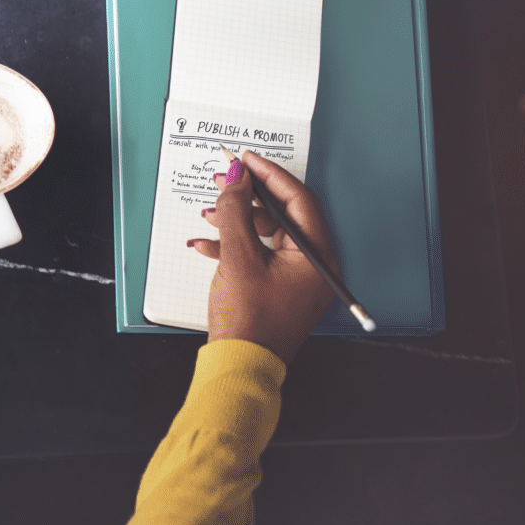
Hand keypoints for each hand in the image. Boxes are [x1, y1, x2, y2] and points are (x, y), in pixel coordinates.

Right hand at [189, 151, 337, 364]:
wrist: (240, 365)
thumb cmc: (249, 319)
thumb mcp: (238, 257)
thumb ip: (235, 210)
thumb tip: (237, 177)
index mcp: (317, 257)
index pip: (299, 201)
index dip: (270, 175)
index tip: (246, 159)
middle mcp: (314, 266)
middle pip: (283, 216)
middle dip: (248, 197)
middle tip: (225, 180)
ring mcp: (297, 279)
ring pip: (267, 235)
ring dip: (236, 221)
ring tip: (210, 214)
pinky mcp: (278, 289)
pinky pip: (259, 256)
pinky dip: (233, 246)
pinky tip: (207, 245)